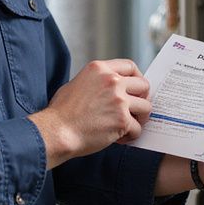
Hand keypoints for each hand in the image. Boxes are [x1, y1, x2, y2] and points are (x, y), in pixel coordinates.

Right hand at [30, 60, 150, 168]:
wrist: (57, 132)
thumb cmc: (61, 112)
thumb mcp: (76, 83)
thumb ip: (96, 81)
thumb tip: (109, 88)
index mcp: (100, 69)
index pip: (130, 66)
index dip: (137, 78)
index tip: (137, 89)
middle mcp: (112, 81)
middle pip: (143, 85)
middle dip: (142, 98)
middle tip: (136, 109)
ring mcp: (119, 100)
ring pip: (146, 107)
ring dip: (140, 118)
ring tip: (129, 126)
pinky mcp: (122, 120)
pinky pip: (138, 128)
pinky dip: (131, 135)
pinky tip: (120, 138)